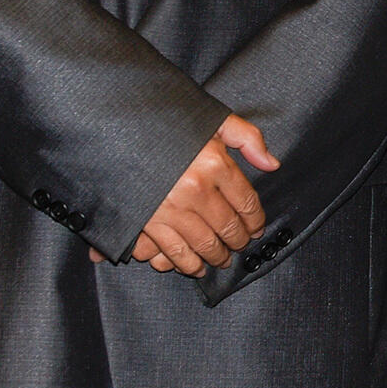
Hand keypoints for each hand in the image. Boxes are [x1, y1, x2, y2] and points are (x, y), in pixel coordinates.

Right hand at [125, 115, 280, 275]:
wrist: (114, 131)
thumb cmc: (165, 124)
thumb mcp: (212, 120)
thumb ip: (247, 138)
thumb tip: (272, 164)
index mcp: (215, 164)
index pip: (246, 202)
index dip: (255, 220)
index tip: (256, 227)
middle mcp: (196, 189)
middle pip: (228, 226)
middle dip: (238, 240)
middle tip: (240, 245)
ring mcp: (171, 208)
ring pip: (205, 243)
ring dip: (216, 256)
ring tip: (222, 260)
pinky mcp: (147, 222)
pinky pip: (174, 252)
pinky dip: (188, 264)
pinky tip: (196, 268)